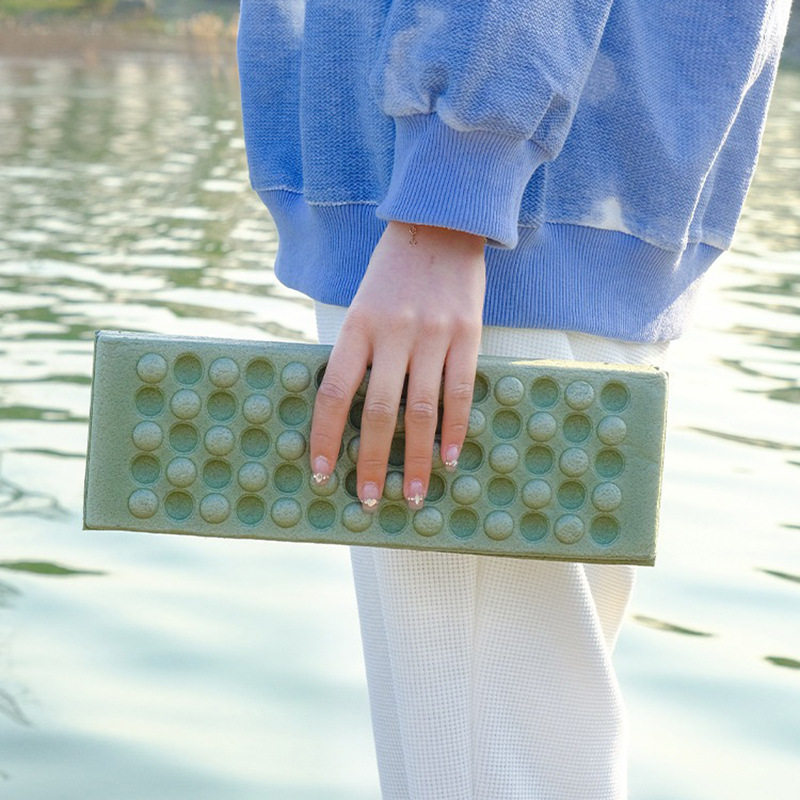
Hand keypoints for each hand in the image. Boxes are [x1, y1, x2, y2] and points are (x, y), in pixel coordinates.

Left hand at [309, 220, 485, 511]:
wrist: (440, 223)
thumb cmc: (393, 271)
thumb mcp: (362, 305)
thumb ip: (358, 352)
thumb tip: (352, 411)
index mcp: (356, 326)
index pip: (334, 392)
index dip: (325, 436)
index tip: (323, 472)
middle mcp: (393, 333)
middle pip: (379, 411)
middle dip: (373, 461)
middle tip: (371, 498)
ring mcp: (432, 335)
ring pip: (422, 410)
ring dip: (418, 459)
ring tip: (416, 494)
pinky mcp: (467, 333)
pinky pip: (460, 391)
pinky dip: (455, 429)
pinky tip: (452, 458)